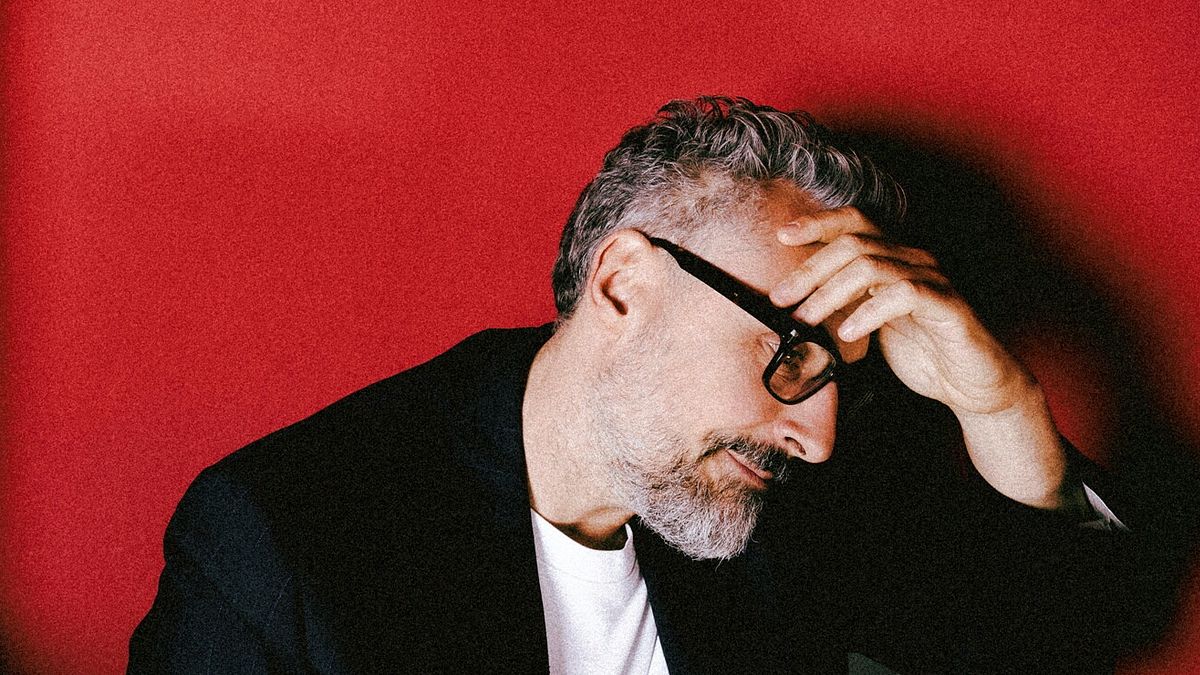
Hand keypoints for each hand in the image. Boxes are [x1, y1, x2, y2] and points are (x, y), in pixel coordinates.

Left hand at [769, 207, 1076, 509]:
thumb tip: (793, 304)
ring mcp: (933, 279)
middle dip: (810, 270)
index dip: (818, 222)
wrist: (973, 386)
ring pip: (872, 265)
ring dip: (830, 292)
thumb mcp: (870, 324)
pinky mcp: (949, 306)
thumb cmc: (922, 354)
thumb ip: (841, 305)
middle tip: (781, 299)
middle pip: (853, 243)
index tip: (781, 234)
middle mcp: (914, 259)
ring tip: (806, 318)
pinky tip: (849, 332)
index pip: (855, 222)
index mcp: (895, 258)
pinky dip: (869, 311)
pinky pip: (904, 294)